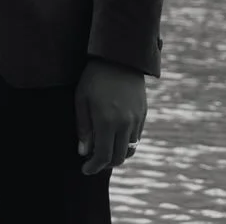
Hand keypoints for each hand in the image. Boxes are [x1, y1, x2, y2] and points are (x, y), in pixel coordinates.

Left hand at [75, 58, 146, 175]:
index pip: (103, 156)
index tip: (85, 169)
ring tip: (105, 149)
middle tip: (94, 161)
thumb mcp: (82, 98)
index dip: (93, 166)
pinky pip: (136, 137)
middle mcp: (125, 123)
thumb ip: (83, 127)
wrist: (119, 55)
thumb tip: (84, 152)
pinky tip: (115, 136)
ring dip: (117, 154)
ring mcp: (136, 119)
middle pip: (118, 157)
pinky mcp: (143, 113)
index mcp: (107, 121)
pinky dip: (126, 142)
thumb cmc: (95, 76)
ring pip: (129, 149)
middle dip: (105, 163)